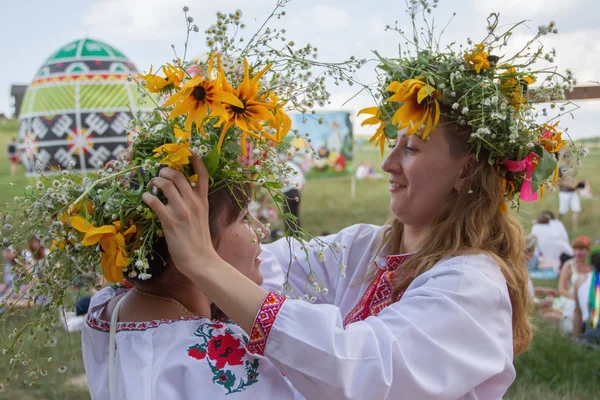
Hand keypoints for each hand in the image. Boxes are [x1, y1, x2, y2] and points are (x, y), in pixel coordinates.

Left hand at [142, 155, 220, 278]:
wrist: (200, 259)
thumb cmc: (199, 240)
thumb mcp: (203, 216)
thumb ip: (195, 203)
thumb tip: (181, 194)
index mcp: (203, 200)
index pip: (203, 175)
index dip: (196, 160)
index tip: (188, 151)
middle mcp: (193, 202)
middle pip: (179, 175)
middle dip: (166, 170)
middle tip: (160, 173)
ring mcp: (181, 210)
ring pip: (166, 184)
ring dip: (155, 181)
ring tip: (152, 184)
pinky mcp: (169, 220)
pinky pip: (154, 201)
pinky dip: (147, 197)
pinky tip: (145, 198)